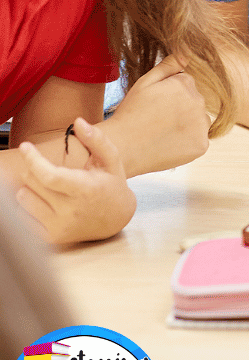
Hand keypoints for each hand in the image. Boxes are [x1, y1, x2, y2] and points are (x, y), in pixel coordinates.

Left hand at [15, 119, 136, 243]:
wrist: (116, 220)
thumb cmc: (112, 185)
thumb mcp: (111, 160)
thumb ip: (97, 140)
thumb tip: (79, 122)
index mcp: (86, 190)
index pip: (49, 175)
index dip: (33, 160)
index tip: (26, 146)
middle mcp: (70, 211)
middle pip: (32, 182)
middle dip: (34, 169)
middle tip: (47, 168)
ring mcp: (58, 227)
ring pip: (23, 198)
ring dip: (30, 187)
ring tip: (48, 187)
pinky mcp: (49, 238)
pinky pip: (22, 215)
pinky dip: (28, 204)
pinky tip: (44, 201)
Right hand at [108, 53, 211, 173]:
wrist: (122, 148)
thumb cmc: (130, 113)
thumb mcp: (144, 83)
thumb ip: (167, 66)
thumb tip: (186, 53)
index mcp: (185, 84)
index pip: (185, 83)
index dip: (168, 94)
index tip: (154, 104)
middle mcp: (198, 102)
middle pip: (194, 100)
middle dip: (180, 106)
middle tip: (156, 119)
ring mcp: (201, 124)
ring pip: (199, 119)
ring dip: (187, 123)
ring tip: (162, 131)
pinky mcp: (201, 145)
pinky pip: (199, 138)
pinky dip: (188, 141)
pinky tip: (169, 143)